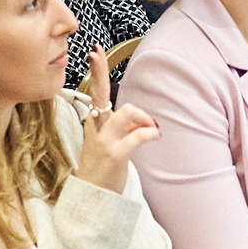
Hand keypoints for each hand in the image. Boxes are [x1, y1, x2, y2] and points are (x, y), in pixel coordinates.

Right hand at [74, 49, 157, 191]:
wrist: (92, 197)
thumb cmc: (101, 168)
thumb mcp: (107, 143)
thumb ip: (122, 127)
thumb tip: (142, 119)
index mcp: (95, 124)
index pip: (94, 93)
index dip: (96, 71)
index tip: (94, 51)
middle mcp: (97, 129)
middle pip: (99, 93)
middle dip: (99, 71)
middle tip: (96, 53)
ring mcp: (105, 141)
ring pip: (126, 112)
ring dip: (143, 117)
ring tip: (150, 128)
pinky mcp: (116, 154)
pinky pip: (139, 135)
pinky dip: (150, 133)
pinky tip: (155, 136)